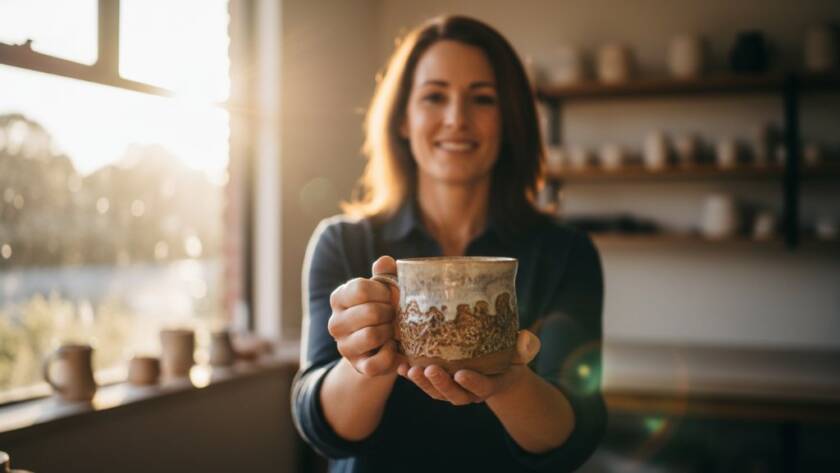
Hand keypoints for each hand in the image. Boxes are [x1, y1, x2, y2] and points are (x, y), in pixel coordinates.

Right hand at [328, 256, 403, 376]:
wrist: (387, 342)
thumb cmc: (385, 308)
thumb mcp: (386, 288)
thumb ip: (385, 273)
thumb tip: (384, 262)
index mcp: (339, 298)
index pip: (360, 289)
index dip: (383, 292)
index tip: (390, 296)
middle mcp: (335, 323)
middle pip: (369, 313)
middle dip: (390, 313)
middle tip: (395, 315)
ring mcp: (344, 346)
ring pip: (372, 336)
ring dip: (390, 332)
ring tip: (394, 330)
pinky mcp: (357, 366)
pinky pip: (375, 363)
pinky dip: (390, 355)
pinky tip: (393, 347)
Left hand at [397, 330, 540, 404]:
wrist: (499, 370)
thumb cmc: (509, 356)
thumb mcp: (520, 352)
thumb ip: (524, 348)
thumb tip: (528, 341)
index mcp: (492, 385)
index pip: (483, 388)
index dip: (473, 383)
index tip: (462, 374)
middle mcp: (471, 392)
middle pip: (454, 395)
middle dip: (441, 384)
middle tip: (430, 370)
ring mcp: (454, 390)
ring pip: (436, 393)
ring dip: (422, 383)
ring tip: (409, 370)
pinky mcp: (439, 383)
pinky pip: (424, 383)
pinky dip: (410, 377)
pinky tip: (398, 366)